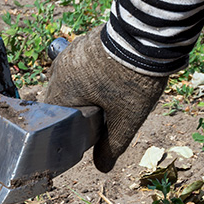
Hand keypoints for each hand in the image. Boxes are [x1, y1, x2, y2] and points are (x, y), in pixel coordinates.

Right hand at [43, 25, 168, 172]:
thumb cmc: (132, 79)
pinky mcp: (84, 41)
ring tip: (107, 95)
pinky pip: (80, 65)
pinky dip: (90, 74)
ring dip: (83, 90)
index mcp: (61, 90)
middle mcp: (59, 70)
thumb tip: (101, 168)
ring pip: (70, 81)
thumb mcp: (125, 120)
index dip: (68, 129)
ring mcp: (70, 52)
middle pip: (60, 98)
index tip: (87, 131)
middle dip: (76, 108)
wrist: (150, 35)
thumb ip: (111, 146)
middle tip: (101, 114)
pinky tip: (109, 77)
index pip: (53, 118)